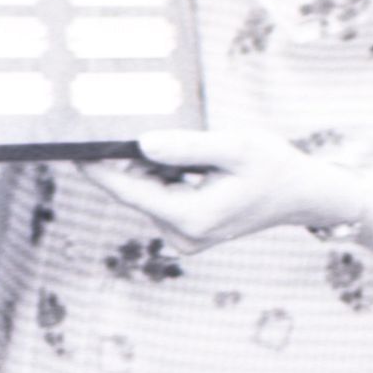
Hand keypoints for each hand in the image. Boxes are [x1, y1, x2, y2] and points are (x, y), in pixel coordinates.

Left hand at [77, 129, 359, 253]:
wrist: (300, 195)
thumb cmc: (272, 166)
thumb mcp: (234, 146)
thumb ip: (187, 146)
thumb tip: (142, 144)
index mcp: (192, 218)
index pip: (130, 191)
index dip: (99, 170)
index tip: (72, 151)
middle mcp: (184, 235)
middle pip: (138, 190)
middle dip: (138, 161)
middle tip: (153, 135)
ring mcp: (186, 238)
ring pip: (150, 192)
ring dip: (158, 167)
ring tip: (197, 154)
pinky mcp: (189, 232)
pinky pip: (162, 197)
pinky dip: (168, 177)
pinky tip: (194, 166)